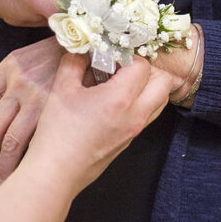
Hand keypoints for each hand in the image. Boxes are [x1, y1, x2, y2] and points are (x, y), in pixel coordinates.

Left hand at [0, 36, 65, 194]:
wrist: (97, 38)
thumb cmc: (65, 49)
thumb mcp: (32, 55)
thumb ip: (16, 78)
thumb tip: (1, 109)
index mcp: (7, 69)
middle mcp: (18, 85)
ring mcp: (37, 99)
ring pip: (11, 144)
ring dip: (1, 171)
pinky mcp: (57, 109)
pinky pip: (36, 142)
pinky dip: (27, 163)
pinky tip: (25, 178)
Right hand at [27, 53, 171, 194]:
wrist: (56, 173)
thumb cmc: (57, 132)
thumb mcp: (61, 90)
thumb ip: (73, 62)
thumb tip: (81, 49)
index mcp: (121, 99)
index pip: (142, 66)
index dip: (128, 55)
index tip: (111, 55)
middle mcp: (135, 115)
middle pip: (164, 83)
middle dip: (148, 69)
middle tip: (124, 66)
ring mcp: (135, 130)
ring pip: (160, 101)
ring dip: (148, 87)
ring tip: (121, 82)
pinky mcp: (129, 141)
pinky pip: (147, 115)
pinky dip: (140, 102)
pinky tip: (113, 101)